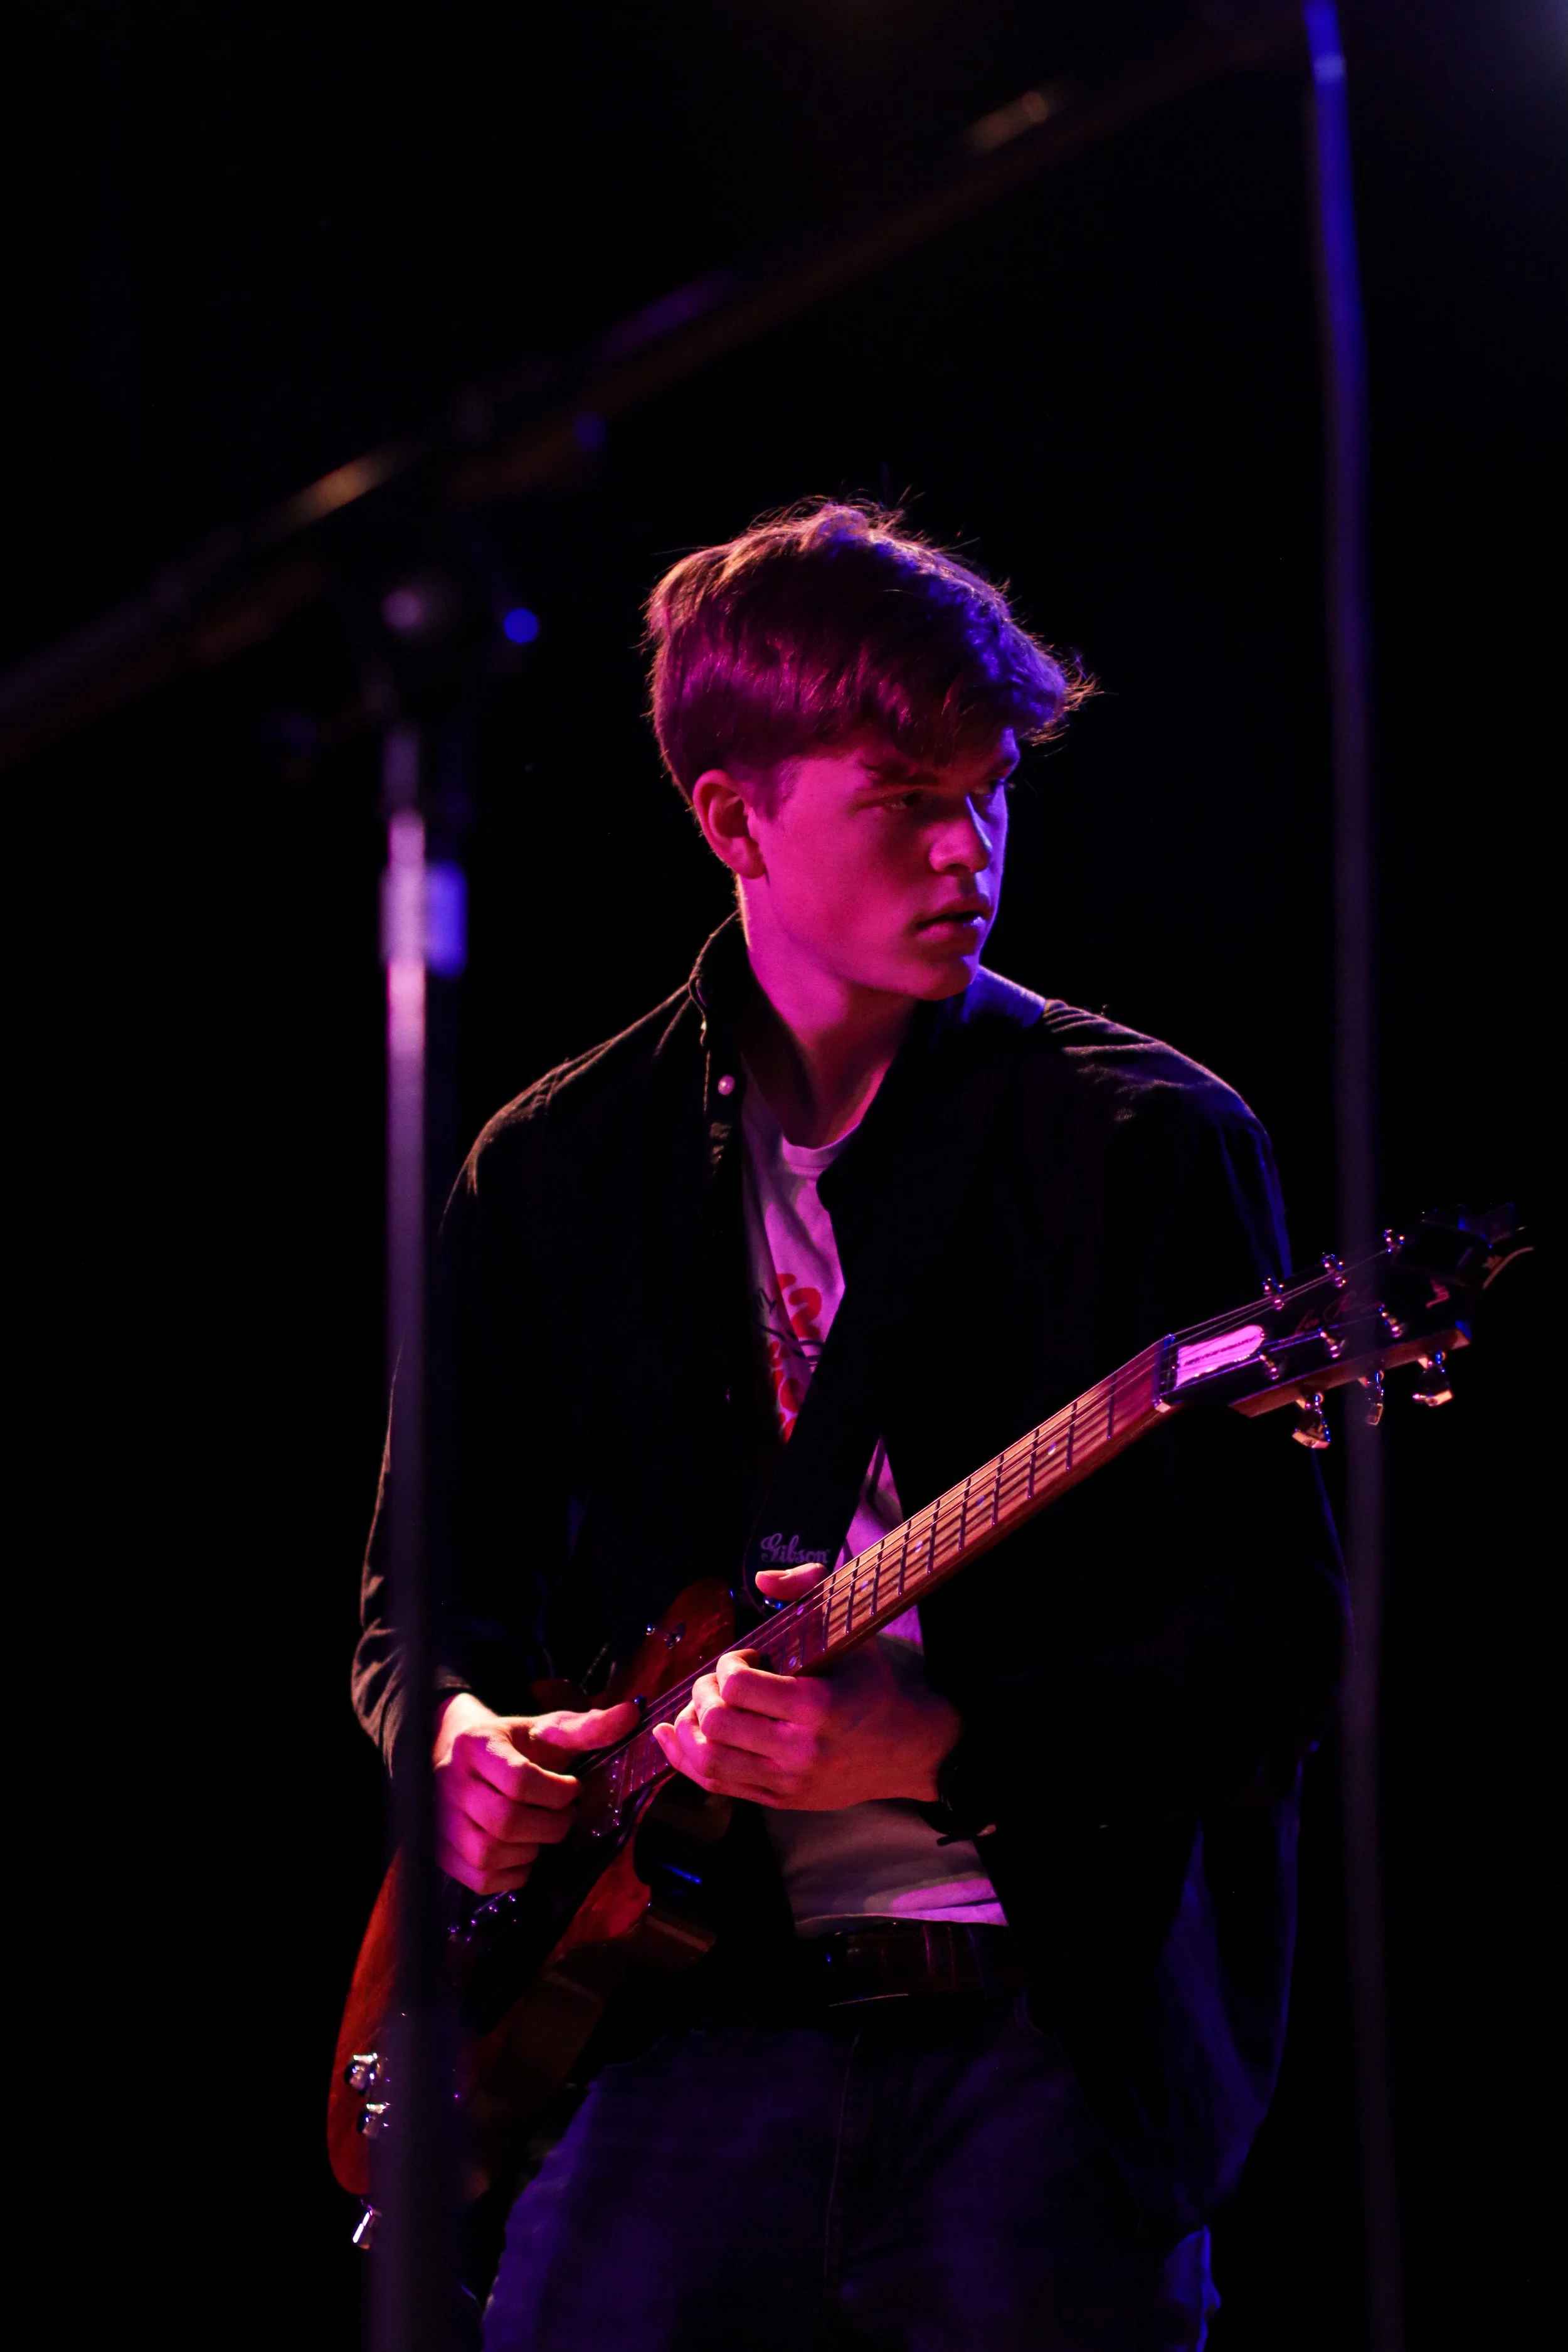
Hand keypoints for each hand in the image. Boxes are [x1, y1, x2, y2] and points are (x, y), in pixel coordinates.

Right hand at [433, 1690, 639, 1894]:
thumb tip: (633, 1713)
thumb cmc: (512, 1745)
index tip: (572, 1788)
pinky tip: (523, 1853)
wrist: (459, 1755)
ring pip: (489, 1853)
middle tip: (564, 1816)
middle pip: (505, 1821)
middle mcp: (451, 1783)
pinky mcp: (441, 1851)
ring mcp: (442, 1821)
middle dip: (550, 1826)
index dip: (557, 1792)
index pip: (519, 1780)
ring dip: (530, 1851)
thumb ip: (588, 1727)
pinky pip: (480, 1879)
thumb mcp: (546, 1730)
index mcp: (477, 1745)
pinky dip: (511, 1874)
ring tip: (541, 1832)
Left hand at [649, 1563, 959, 1810]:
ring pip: (709, 1760)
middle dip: (703, 1693)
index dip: (728, 1664)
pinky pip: (717, 1785)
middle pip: (717, 1723)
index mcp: (818, 1705)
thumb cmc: (872, 1684)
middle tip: (718, 1682)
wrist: (905, 1749)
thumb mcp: (851, 1631)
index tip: (746, 1657)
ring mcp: (789, 1781)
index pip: (739, 1687)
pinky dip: (685, 1760)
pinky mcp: (780, 1800)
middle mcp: (801, 1749)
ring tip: (700, 1708)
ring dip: (689, 1729)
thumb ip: (808, 1589)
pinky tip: (674, 1736)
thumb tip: (761, 1579)